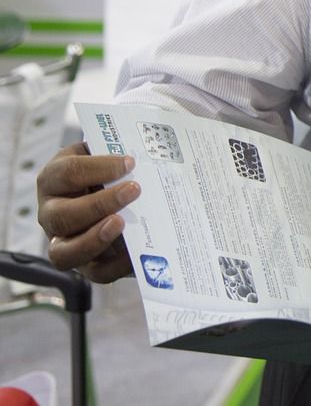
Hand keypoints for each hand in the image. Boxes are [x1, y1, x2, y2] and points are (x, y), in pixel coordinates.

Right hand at [36, 142, 139, 281]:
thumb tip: (145, 155)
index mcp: (54, 179)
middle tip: (134, 190)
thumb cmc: (110, 171)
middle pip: (62, 215)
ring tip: (122, 223)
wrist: (114, 194)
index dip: (97, 168)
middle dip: (99, 204)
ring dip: (94, 239)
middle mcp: (51, 212)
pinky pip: (95, 272)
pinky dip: (116, 265)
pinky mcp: (84, 264)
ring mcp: (63, 242)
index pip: (67, 173)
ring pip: (64, 252)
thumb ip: (119, 152)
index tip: (129, 163)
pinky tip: (136, 254)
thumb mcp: (108, 157)